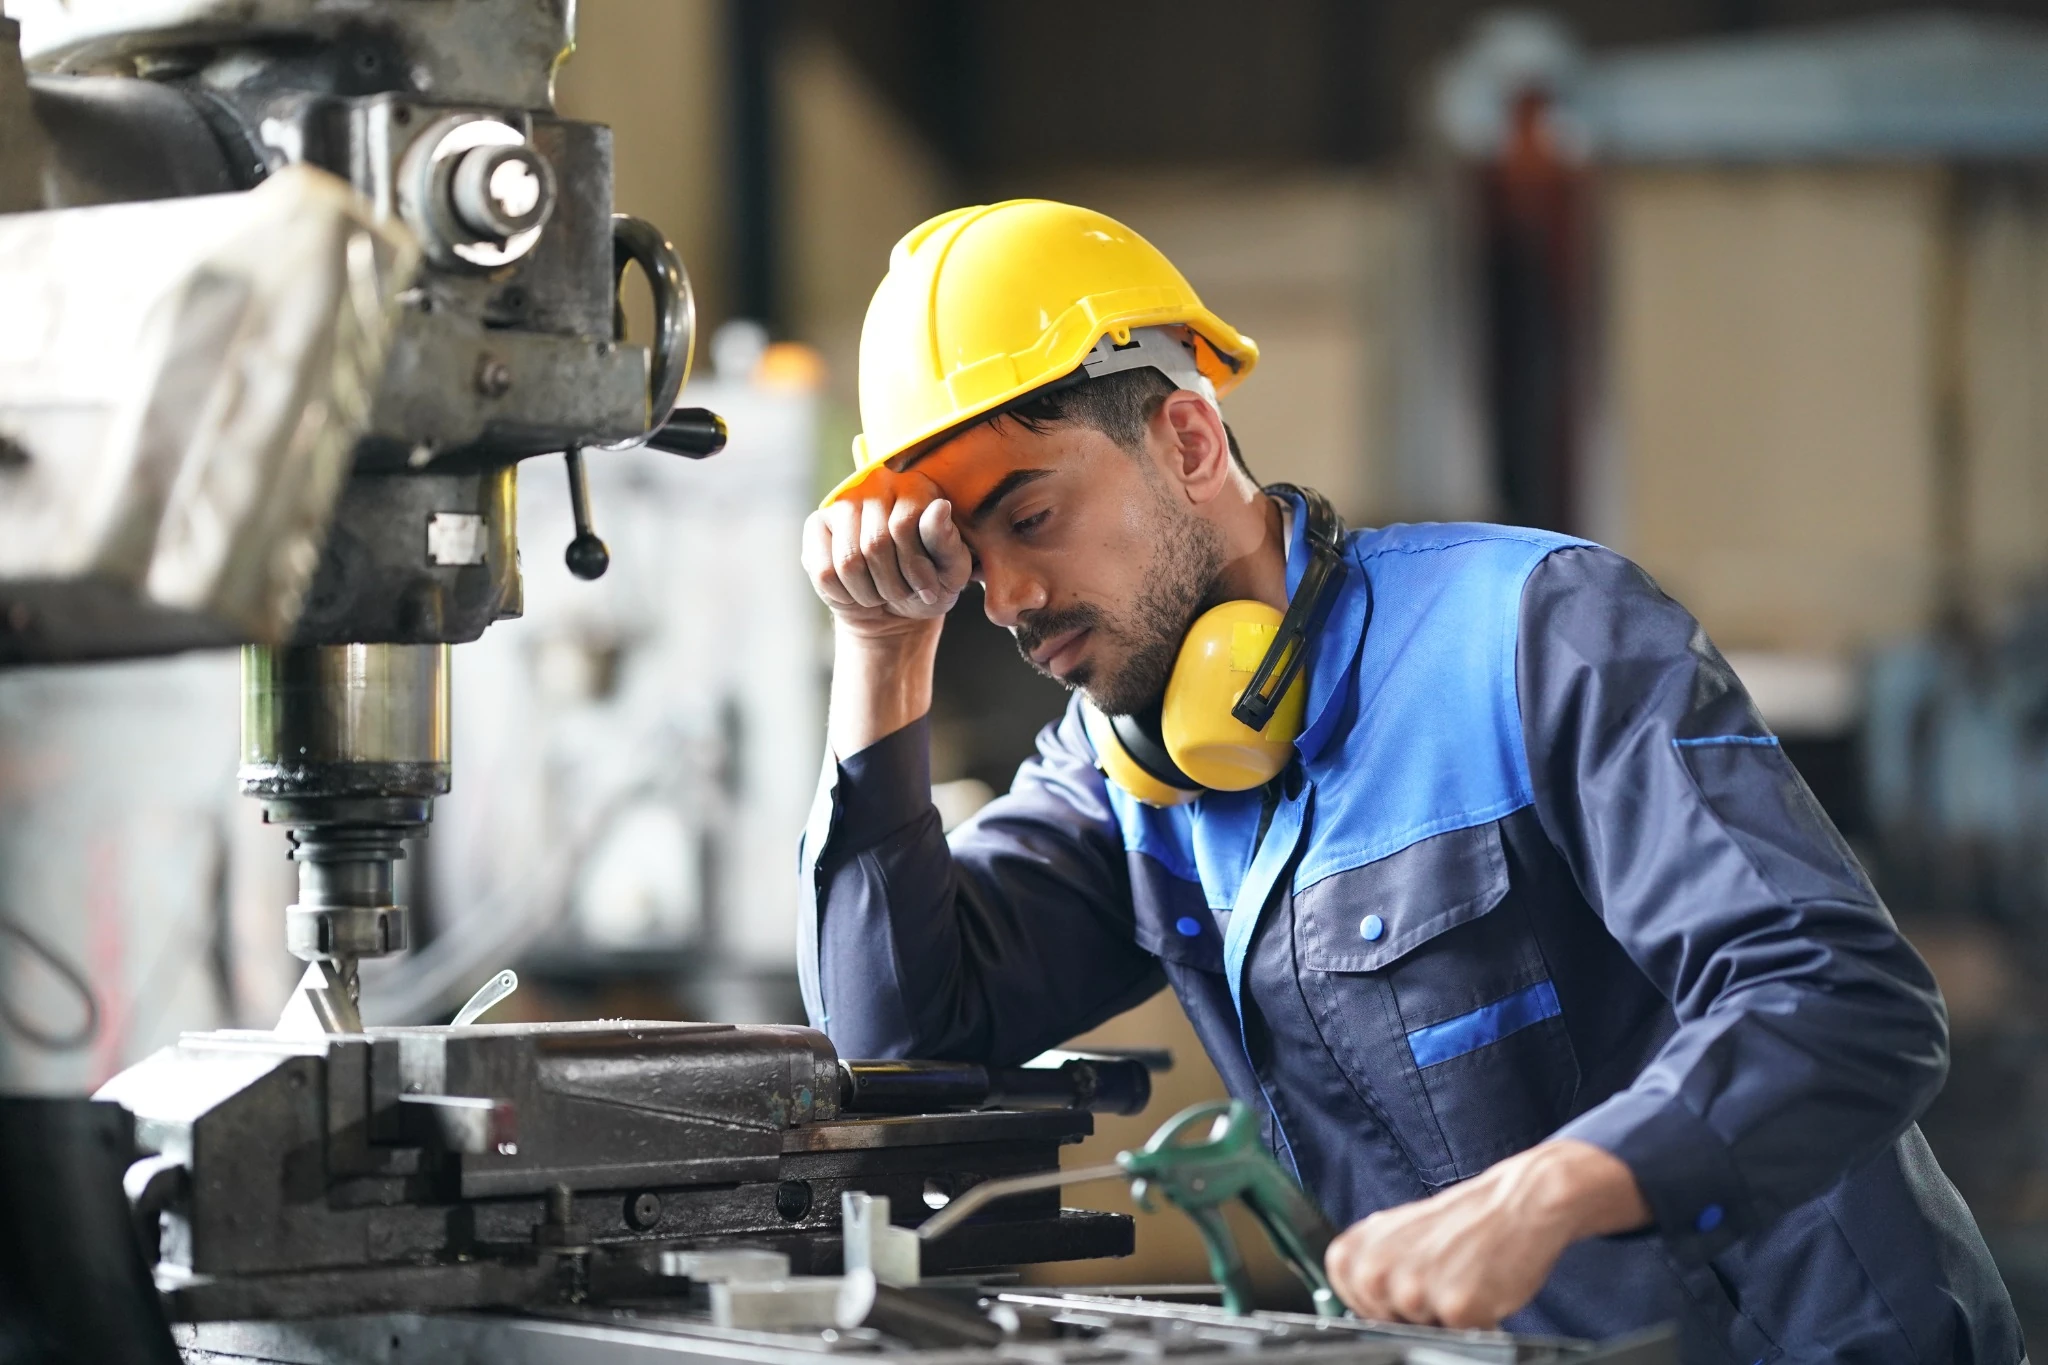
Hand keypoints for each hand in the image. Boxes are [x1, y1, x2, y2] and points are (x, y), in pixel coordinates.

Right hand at [801, 471, 973, 642]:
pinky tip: (857, 591)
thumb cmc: (927, 584)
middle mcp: (876, 485)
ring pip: (849, 561)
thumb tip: (940, 507)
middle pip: (874, 544)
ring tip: (881, 593)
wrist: (893, 607)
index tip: (928, 590)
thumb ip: (947, 541)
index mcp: (916, 488)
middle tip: (902, 594)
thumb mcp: (951, 571)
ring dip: (869, 593)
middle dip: (893, 585)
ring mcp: (843, 503)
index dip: (915, 568)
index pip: (903, 526)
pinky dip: (845, 595)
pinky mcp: (816, 526)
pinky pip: (825, 573)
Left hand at [1323, 1139, 1647, 1329]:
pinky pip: (1459, 1337)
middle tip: (1438, 1278)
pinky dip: (1474, 1322)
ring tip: (1461, 1277)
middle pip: (1383, 1324)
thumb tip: (1351, 1303)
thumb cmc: (1462, 1221)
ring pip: (1420, 1333)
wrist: (1518, 1204)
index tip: (1400, 1286)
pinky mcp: (1454, 1307)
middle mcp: (1378, 1269)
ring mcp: (1415, 1290)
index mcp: (1356, 1248)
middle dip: (1410, 1312)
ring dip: (1443, 1316)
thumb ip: (1371, 1265)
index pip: (1347, 1301)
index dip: (1379, 1301)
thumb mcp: (1397, 1233)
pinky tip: (1481, 1288)